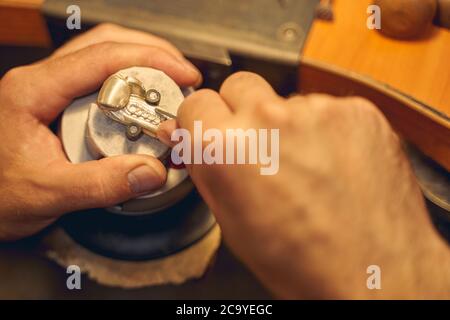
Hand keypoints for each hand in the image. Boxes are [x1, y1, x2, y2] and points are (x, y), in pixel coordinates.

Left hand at [0, 24, 200, 240]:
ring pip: (103, 58)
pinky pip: (99, 80)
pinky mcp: (58, 102)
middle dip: (152, 55)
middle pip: (106, 45)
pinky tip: (142, 103)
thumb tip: (151, 171)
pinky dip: (129, 85)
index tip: (183, 74)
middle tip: (182, 77)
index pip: (102, 57)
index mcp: (33, 90)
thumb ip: (100, 184)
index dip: (151, 59)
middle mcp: (41, 80)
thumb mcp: (46, 194)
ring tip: (169, 86)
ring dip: (142, 66)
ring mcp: (49, 89)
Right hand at [158, 72, 449, 298]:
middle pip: (239, 85)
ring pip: (285, 100)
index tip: (211, 128)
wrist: (374, 272)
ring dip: (288, 124)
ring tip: (307, 165)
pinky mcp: (356, 111)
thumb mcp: (232, 223)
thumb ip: (208, 170)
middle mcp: (268, 120)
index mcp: (226, 149)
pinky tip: (334, 163)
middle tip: (258, 143)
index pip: (196, 103)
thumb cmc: (304, 262)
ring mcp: (316, 110)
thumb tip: (192, 142)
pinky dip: (326, 129)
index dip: (202, 120)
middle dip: (241, 110)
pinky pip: (326, 108)